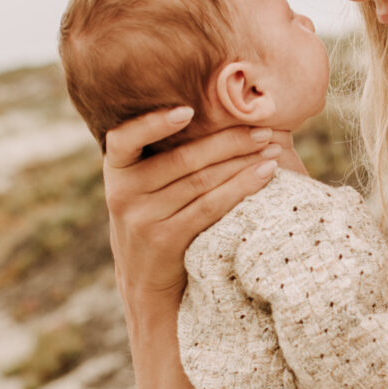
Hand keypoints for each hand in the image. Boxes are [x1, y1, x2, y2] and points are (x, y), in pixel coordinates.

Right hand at [103, 107, 282, 304]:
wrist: (143, 279)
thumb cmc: (153, 217)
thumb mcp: (141, 186)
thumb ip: (159, 154)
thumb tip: (211, 110)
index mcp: (116, 170)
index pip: (124, 139)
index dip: (153, 123)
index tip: (188, 110)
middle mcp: (123, 193)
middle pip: (183, 159)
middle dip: (228, 140)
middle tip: (263, 128)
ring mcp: (142, 219)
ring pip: (202, 182)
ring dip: (242, 162)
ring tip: (271, 149)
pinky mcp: (165, 240)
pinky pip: (210, 207)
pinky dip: (241, 187)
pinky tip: (264, 174)